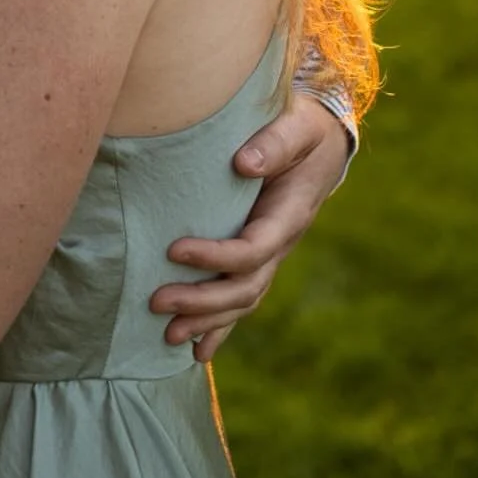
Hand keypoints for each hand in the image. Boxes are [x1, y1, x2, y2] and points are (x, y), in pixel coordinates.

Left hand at [150, 97, 350, 362]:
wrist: (320, 143)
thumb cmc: (303, 128)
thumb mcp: (298, 126)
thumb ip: (274, 142)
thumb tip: (243, 164)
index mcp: (289, 215)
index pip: (253, 248)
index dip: (215, 256)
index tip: (173, 249)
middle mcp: (281, 243)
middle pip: (245, 287)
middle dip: (202, 300)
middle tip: (157, 301)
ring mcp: (270, 256)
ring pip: (242, 301)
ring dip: (206, 321)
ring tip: (166, 333)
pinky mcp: (257, 258)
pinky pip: (240, 298)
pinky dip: (219, 327)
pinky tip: (195, 351)